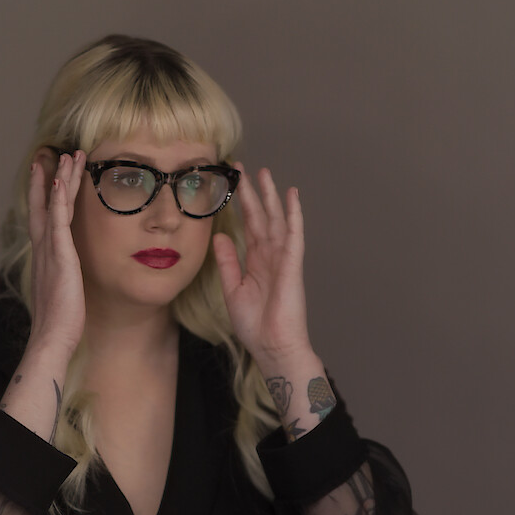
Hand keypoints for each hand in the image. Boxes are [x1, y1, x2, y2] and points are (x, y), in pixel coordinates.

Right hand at [26, 149, 86, 355]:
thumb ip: (62, 277)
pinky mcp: (60, 256)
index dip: (43, 194)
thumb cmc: (59, 322)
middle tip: (52, 153)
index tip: (47, 173)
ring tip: (67, 155)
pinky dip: (58, 199)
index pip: (43, 217)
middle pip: (43, 204)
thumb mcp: (62, 292)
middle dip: (48, 178)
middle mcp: (43, 249)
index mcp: (45, 256)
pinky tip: (60, 180)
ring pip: (53, 206)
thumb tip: (66, 275)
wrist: (52, 338)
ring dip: (60, 178)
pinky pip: (58, 221)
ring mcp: (50, 251)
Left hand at [212, 164, 312, 365]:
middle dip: (253, 193)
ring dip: (272, 197)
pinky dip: (294, 215)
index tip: (232, 183)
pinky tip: (292, 197)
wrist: (272, 346)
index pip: (248, 226)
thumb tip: (220, 237)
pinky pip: (293, 236)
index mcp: (256, 262)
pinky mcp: (292, 265)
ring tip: (265, 174)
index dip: (240, 204)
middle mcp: (270, 256)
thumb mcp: (233, 289)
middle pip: (261, 217)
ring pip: (277, 220)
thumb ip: (228, 262)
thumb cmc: (255, 325)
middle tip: (243, 168)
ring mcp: (283, 259)